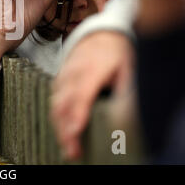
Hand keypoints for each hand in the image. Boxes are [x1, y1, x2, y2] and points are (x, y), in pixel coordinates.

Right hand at [51, 31, 133, 159]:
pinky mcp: (59, 79)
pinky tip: (63, 132)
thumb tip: (130, 113)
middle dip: (65, 128)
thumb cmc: (116, 53)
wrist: (100, 34)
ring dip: (59, 126)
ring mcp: (64, 75)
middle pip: (64, 103)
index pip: (82, 94)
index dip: (78, 113)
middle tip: (72, 150)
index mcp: (93, 68)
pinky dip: (57, 118)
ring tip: (68, 147)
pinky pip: (54, 100)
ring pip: (56, 103)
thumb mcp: (129, 66)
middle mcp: (74, 72)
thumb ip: (127, 88)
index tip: (75, 132)